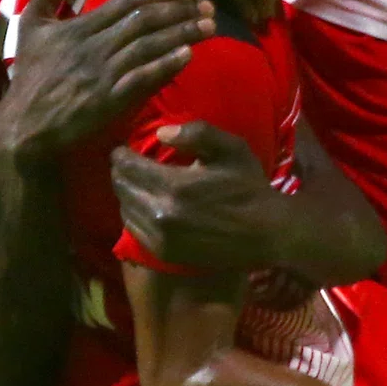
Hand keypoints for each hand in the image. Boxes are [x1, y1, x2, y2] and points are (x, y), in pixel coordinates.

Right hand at [0, 0, 212, 161]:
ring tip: (210, 27)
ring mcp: (102, 72)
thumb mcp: (29, 25)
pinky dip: (167, 65)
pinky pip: (142, 77)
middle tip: (207, 7)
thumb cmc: (31, 74)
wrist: (25, 124)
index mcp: (77, 26)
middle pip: (144, 20)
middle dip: (181, 11)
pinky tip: (188, 56)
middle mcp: (92, 45)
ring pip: (148, 45)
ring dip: (183, 34)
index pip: (126, 2)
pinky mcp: (108, 99)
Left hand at [110, 121, 285, 273]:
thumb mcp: (231, 149)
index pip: (127, 167)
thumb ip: (197, 133)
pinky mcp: (163, 252)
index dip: (121, 155)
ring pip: (124, 209)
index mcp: (174, 186)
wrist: (266, 232)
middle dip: (121, 173)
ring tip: (136, 183)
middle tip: (127, 165)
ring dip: (126, 193)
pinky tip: (146, 206)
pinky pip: (134, 229)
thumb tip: (160, 134)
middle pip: (121, 187)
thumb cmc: (248, 187)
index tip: (122, 150)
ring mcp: (160, 237)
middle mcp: (160, 213)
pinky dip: (134, 214)